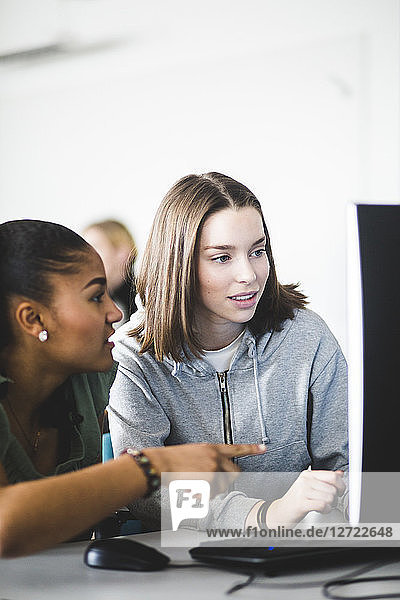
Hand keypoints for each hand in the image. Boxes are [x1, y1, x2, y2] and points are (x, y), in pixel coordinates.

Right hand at [144, 443, 265, 492]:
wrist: (160, 463)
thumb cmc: (173, 459)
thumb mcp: (194, 452)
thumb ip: (209, 457)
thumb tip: (218, 468)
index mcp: (212, 448)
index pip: (236, 449)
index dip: (251, 449)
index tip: (263, 448)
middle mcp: (215, 458)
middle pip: (234, 473)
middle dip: (226, 480)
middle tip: (212, 482)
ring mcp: (212, 470)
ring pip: (221, 487)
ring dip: (212, 490)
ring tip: (195, 484)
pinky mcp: (208, 482)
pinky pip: (211, 495)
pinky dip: (203, 496)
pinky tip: (192, 489)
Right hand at [266, 470, 344, 527]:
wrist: (280, 512)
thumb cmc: (296, 501)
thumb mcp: (310, 487)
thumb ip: (325, 480)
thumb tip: (339, 474)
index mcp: (308, 474)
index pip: (332, 476)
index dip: (341, 485)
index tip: (340, 491)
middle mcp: (305, 480)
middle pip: (332, 489)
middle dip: (334, 499)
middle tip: (329, 502)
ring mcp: (302, 491)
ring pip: (329, 498)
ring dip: (330, 506)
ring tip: (322, 507)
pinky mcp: (302, 503)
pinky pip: (323, 505)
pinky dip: (325, 510)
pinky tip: (320, 510)